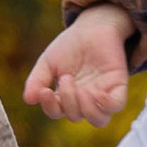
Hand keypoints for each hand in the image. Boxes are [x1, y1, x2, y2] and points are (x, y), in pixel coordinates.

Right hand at [23, 6, 134, 125]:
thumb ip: (37, 80)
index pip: (57, 112)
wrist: (92, 26)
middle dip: (68, 101)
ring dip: (86, 108)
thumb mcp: (48, 62)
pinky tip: (98, 92)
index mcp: (67, 97)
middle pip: (76, 117)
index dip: (50, 107)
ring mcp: (103, 94)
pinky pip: (116, 105)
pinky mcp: (118, 85)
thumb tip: (29, 100)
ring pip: (99, 119)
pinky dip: (107, 103)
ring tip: (81, 90)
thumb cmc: (69, 45)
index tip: (45, 91)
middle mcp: (85, 100)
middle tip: (66, 78)